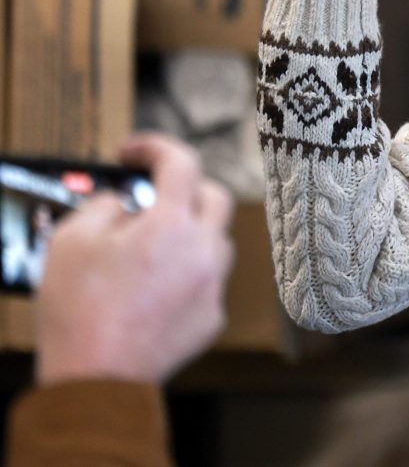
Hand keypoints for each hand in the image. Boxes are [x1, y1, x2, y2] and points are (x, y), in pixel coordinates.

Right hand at [34, 135, 234, 385]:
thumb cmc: (79, 311)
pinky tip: (154, 290)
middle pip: (215, 197)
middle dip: (185, 187)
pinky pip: (207, 282)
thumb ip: (104, 206)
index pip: (182, 162)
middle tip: (152, 196)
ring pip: (216, 241)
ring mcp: (214, 286)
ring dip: (190, 233)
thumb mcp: (72, 241)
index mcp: (172, 224)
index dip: (156, 147)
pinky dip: (186, 275)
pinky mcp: (212, 319)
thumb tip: (126, 203)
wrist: (96, 381)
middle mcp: (205, 251)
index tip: (132, 153)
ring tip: (149, 247)